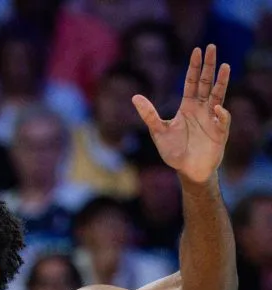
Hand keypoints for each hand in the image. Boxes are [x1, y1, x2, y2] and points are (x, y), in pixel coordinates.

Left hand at [132, 44, 230, 184]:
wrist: (187, 170)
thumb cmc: (173, 151)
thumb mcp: (158, 131)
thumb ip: (148, 114)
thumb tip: (134, 96)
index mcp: (187, 107)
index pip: (191, 82)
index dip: (194, 66)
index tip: (197, 50)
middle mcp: (201, 109)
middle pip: (206, 82)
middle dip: (209, 65)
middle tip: (211, 47)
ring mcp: (212, 119)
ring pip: (218, 95)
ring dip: (222, 82)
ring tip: (225, 67)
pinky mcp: (220, 132)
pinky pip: (223, 120)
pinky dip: (221, 114)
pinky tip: (217, 109)